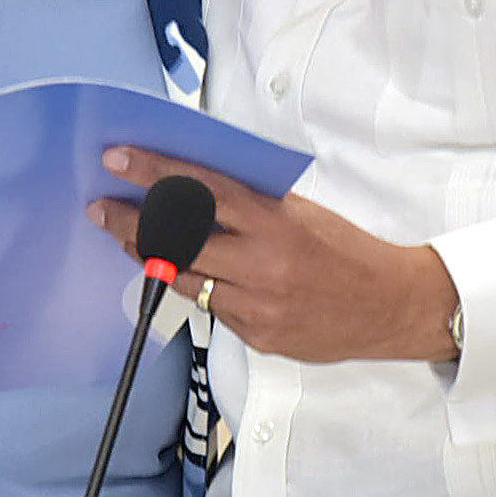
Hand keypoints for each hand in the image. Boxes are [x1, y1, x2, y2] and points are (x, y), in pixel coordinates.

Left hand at [89, 148, 459, 364]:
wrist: (391, 305)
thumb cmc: (347, 251)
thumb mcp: (302, 213)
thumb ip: (252, 205)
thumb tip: (196, 190)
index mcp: (275, 223)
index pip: (201, 191)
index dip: (154, 173)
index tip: (119, 160)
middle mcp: (262, 265)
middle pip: (177, 241)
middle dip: (131, 223)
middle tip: (104, 209)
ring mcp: (257, 306)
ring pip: (184, 280)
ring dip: (153, 258)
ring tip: (132, 240)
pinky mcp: (257, 336)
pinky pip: (212, 310)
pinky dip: (199, 289)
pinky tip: (193, 276)